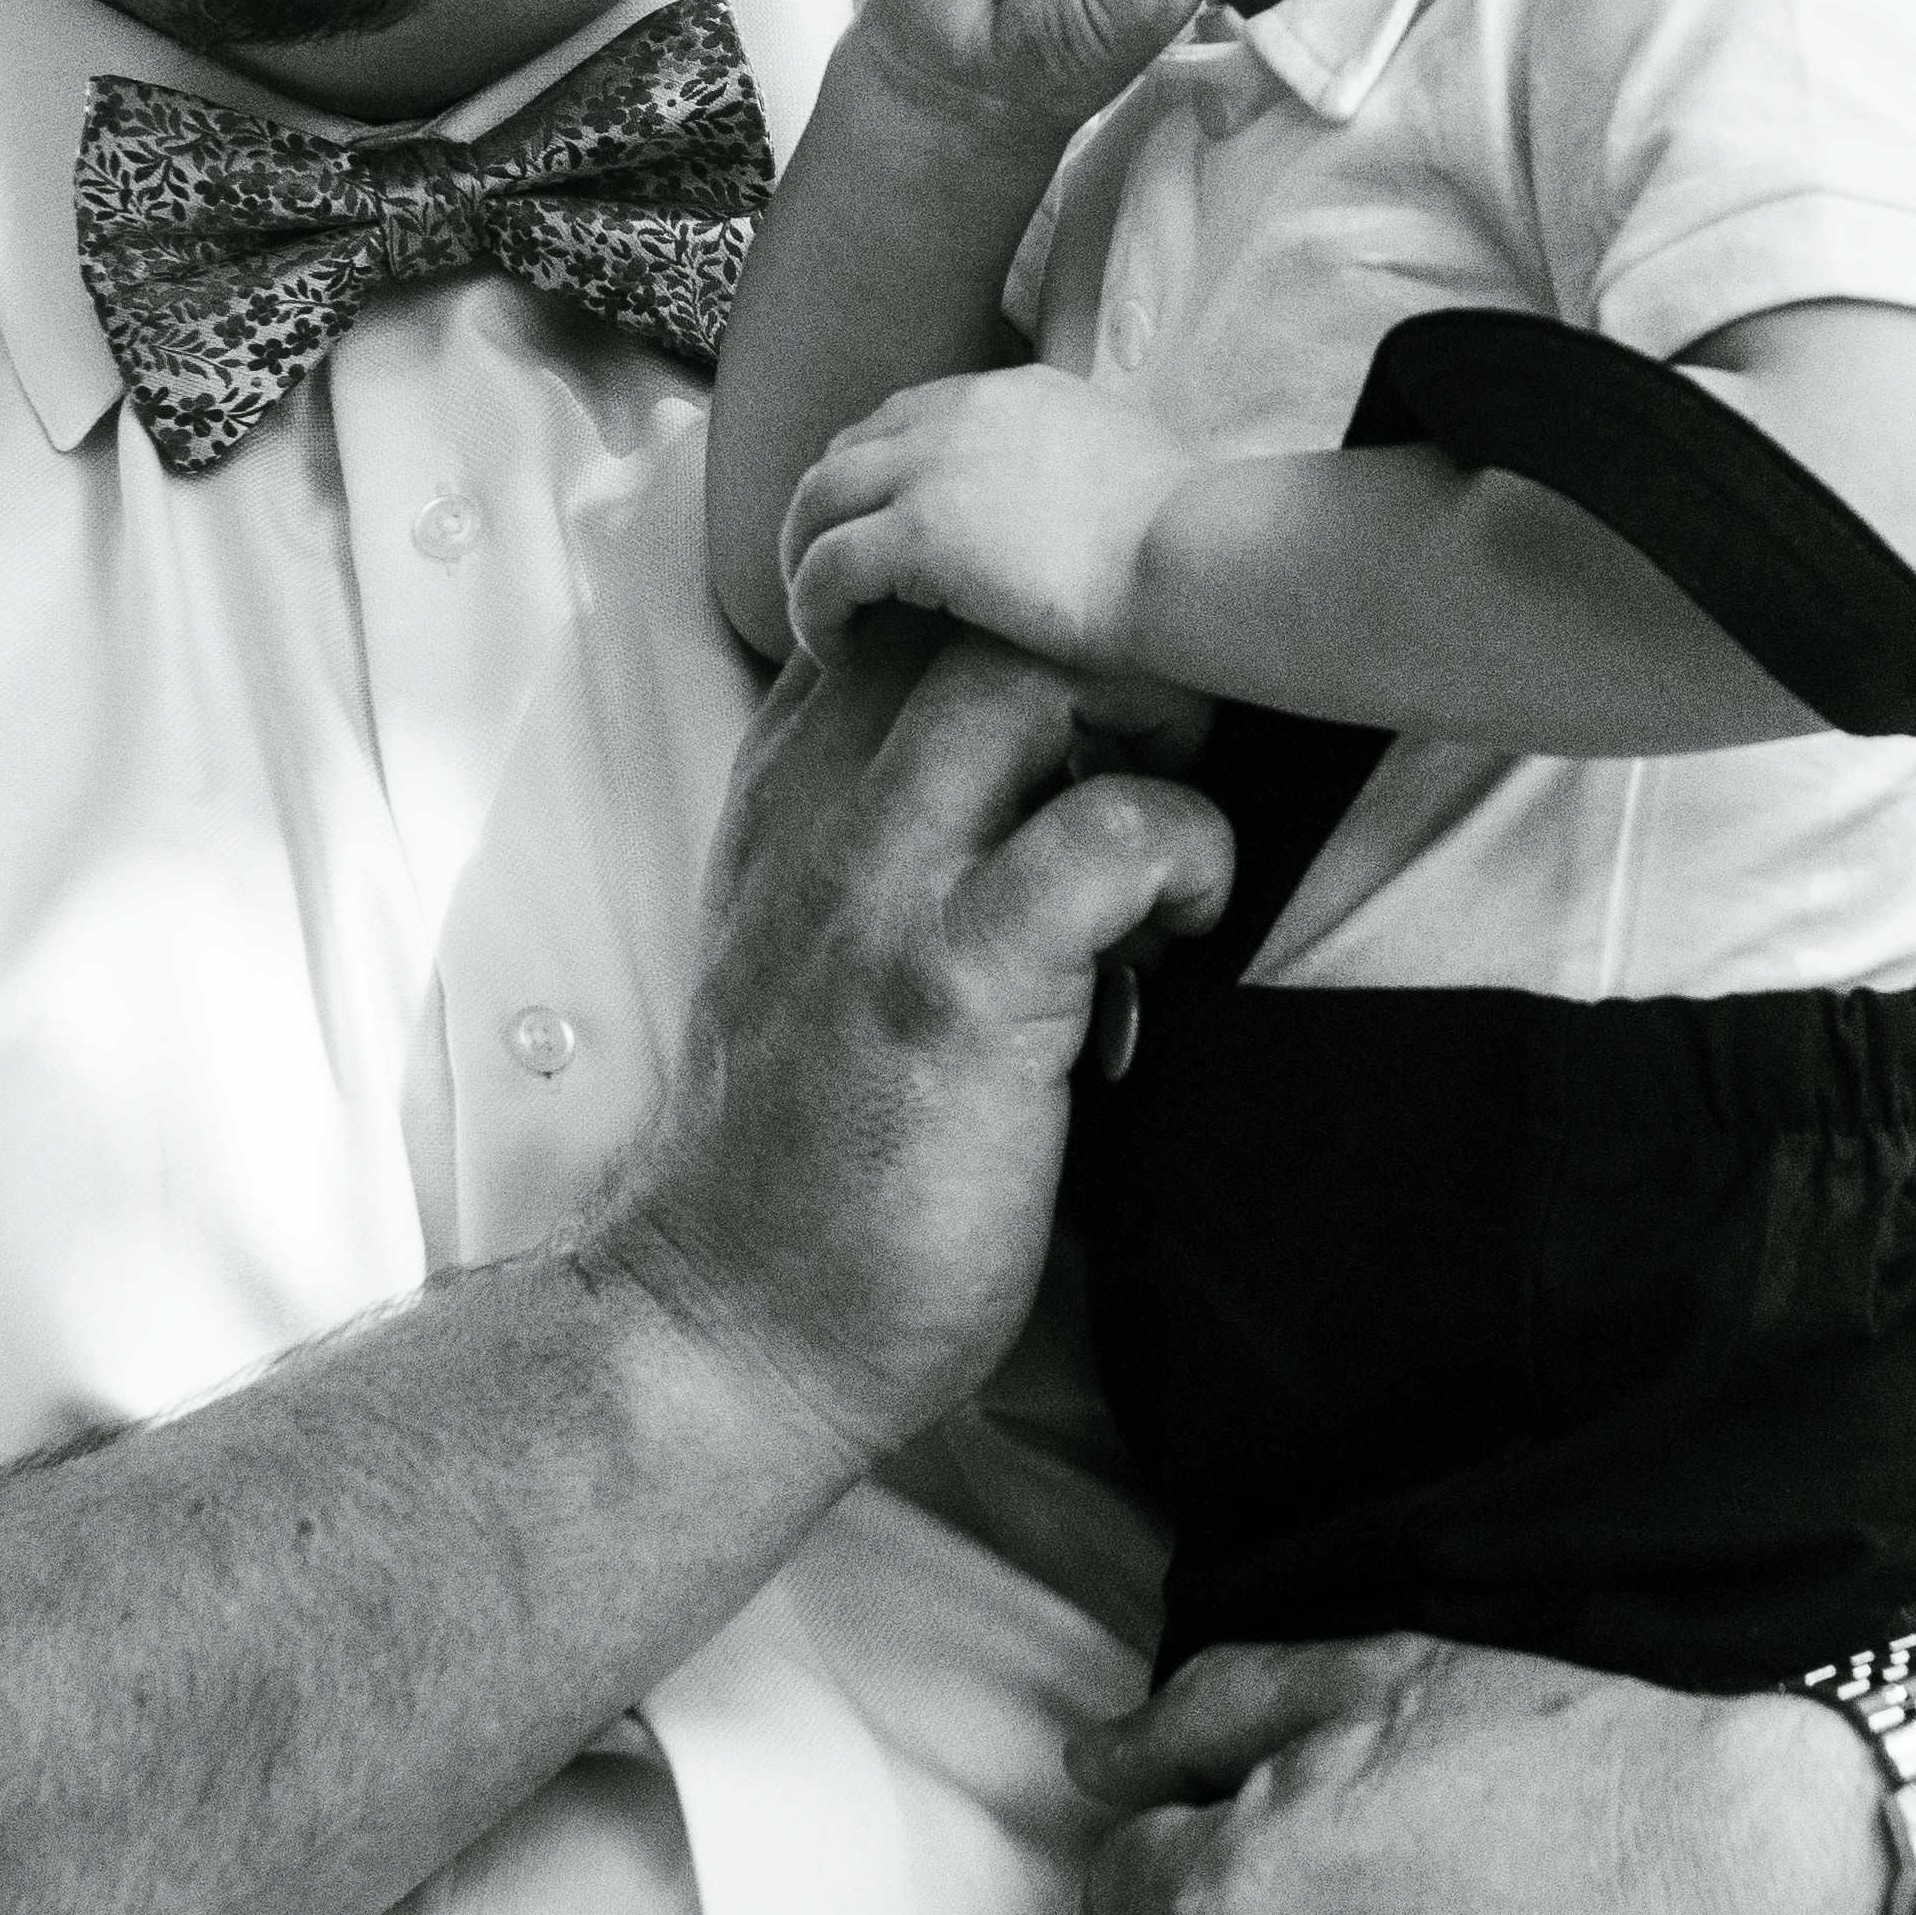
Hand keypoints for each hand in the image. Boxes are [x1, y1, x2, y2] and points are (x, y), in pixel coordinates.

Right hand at [592, 619, 1232, 1460]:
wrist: (726, 1324)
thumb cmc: (805, 1147)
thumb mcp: (813, 941)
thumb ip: (886, 832)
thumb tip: (1038, 755)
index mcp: (791, 786)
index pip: (902, 591)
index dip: (1026, 593)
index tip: (1115, 676)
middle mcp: (820, 804)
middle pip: (966, 590)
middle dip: (1103, 620)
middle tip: (1182, 724)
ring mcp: (880, 885)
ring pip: (1023, 672)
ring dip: (1151, 712)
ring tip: (1184, 806)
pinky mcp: (953, 982)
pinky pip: (1108, 835)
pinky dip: (1188, 851)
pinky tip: (1190, 924)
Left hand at [775, 362, 1196, 679]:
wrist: (1198, 558)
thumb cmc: (1193, 540)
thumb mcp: (1134, 468)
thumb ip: (1088, 473)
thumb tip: (1097, 510)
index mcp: (1013, 393)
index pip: (908, 417)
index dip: (876, 477)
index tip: (876, 532)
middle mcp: (960, 413)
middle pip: (847, 453)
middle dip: (824, 516)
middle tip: (826, 580)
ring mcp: (932, 468)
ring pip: (816, 506)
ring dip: (805, 563)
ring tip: (822, 621)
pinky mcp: (916, 535)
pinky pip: (824, 571)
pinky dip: (813, 612)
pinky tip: (836, 654)